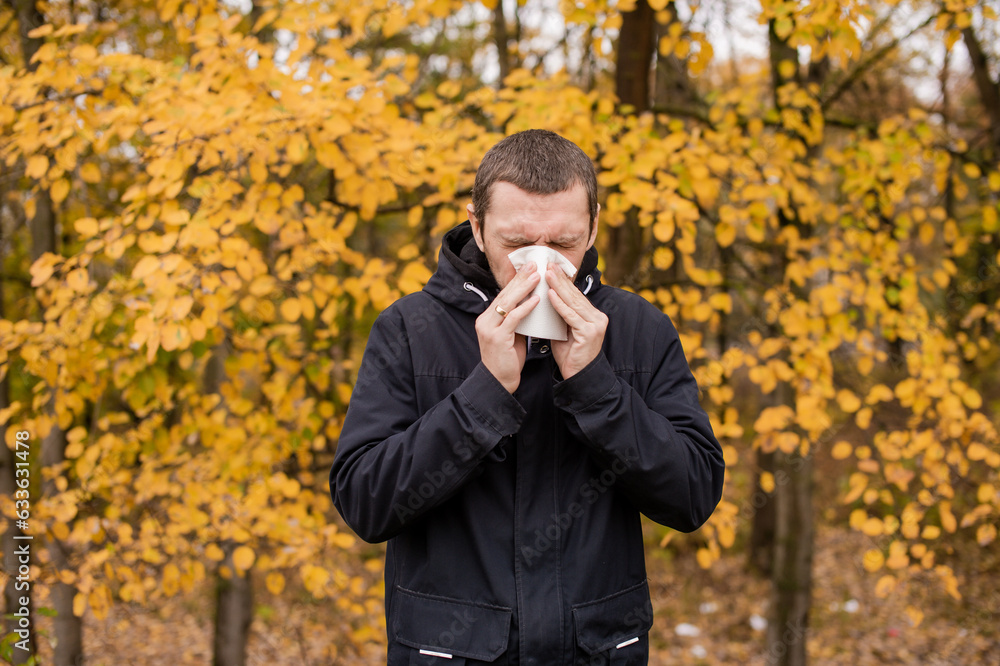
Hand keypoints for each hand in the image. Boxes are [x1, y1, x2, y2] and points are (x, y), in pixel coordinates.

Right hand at [475, 263, 539, 392]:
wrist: (499, 382)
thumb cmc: (507, 359)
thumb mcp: (511, 335)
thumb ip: (516, 319)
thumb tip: (530, 303)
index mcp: (487, 318)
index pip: (503, 294)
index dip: (516, 280)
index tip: (528, 268)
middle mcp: (485, 320)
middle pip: (504, 294)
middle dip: (520, 278)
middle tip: (533, 264)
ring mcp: (489, 329)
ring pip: (508, 303)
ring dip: (524, 288)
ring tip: (537, 276)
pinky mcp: (497, 338)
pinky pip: (513, 318)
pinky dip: (525, 307)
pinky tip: (536, 300)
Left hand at [546, 265, 607, 378]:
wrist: (578, 376)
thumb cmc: (570, 355)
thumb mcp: (564, 330)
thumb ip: (561, 315)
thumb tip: (548, 297)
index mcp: (593, 316)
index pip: (576, 295)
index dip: (564, 281)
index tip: (552, 268)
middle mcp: (598, 318)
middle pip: (575, 295)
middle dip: (561, 279)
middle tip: (549, 265)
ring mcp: (595, 325)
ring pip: (573, 302)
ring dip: (558, 287)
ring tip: (547, 274)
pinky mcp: (589, 333)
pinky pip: (571, 316)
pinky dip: (560, 305)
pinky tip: (551, 294)